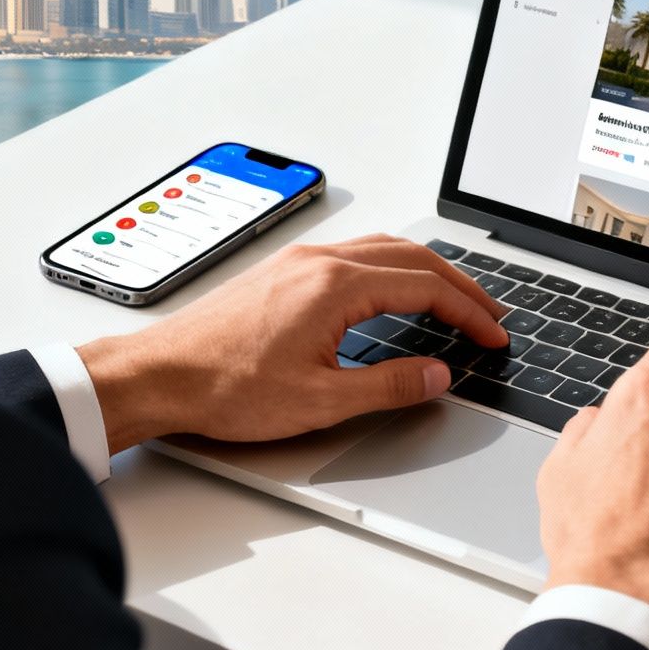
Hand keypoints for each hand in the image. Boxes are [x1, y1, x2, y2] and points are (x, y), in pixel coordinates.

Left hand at [78, 235, 506, 453]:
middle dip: (459, 285)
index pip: (426, 288)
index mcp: (336, 286)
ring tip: (452, 298)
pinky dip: (392, 268)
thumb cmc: (222, 386)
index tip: (492, 335)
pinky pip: (354, 254)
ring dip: (426, 271)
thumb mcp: (320, 400)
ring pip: (383, 249)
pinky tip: (393, 291)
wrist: (156, 376)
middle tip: (489, 313)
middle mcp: (319, 261)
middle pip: (412, 257)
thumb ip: (389, 386)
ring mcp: (298, 261)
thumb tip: (436, 375)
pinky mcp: (282, 271)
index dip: (469, 313)